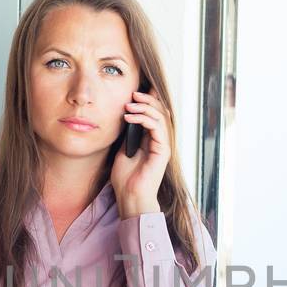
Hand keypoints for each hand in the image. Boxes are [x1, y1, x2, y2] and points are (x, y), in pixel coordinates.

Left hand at [112, 90, 169, 216]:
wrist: (130, 196)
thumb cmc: (125, 178)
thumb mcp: (123, 149)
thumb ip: (128, 135)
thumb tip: (125, 116)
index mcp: (153, 140)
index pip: (155, 114)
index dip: (150, 100)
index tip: (136, 90)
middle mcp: (161, 141)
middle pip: (161, 112)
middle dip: (148, 100)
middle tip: (134, 94)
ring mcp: (163, 146)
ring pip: (161, 117)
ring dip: (145, 107)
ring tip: (129, 105)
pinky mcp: (163, 151)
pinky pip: (157, 128)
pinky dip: (144, 119)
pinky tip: (130, 117)